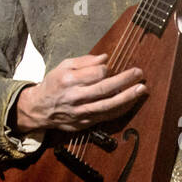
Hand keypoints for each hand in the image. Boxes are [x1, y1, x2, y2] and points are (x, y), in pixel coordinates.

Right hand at [15, 54, 146, 132]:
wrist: (40, 109)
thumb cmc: (54, 84)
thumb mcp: (63, 66)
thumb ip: (85, 61)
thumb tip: (105, 58)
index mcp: (69, 80)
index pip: (95, 73)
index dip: (107, 69)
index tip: (110, 67)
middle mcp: (76, 97)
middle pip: (105, 89)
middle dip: (125, 80)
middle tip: (139, 73)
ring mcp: (81, 112)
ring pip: (108, 105)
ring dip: (128, 97)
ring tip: (142, 89)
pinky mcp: (86, 123)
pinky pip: (107, 116)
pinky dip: (121, 109)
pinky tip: (131, 102)